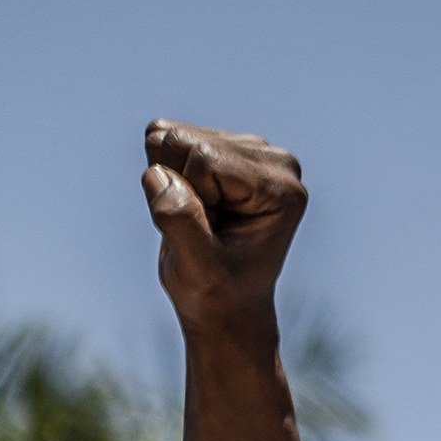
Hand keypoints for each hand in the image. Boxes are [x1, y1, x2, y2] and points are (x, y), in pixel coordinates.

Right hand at [141, 123, 304, 329]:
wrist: (226, 304)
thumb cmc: (218, 294)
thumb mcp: (199, 271)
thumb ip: (181, 223)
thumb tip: (159, 175)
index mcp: (282, 187)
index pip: (202, 158)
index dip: (191, 197)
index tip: (213, 233)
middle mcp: (273, 159)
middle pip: (183, 139)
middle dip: (178, 184)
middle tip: (204, 227)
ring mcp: (249, 150)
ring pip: (167, 135)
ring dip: (171, 179)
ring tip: (201, 218)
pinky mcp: (222, 146)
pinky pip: (161, 136)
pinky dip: (165, 171)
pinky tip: (194, 203)